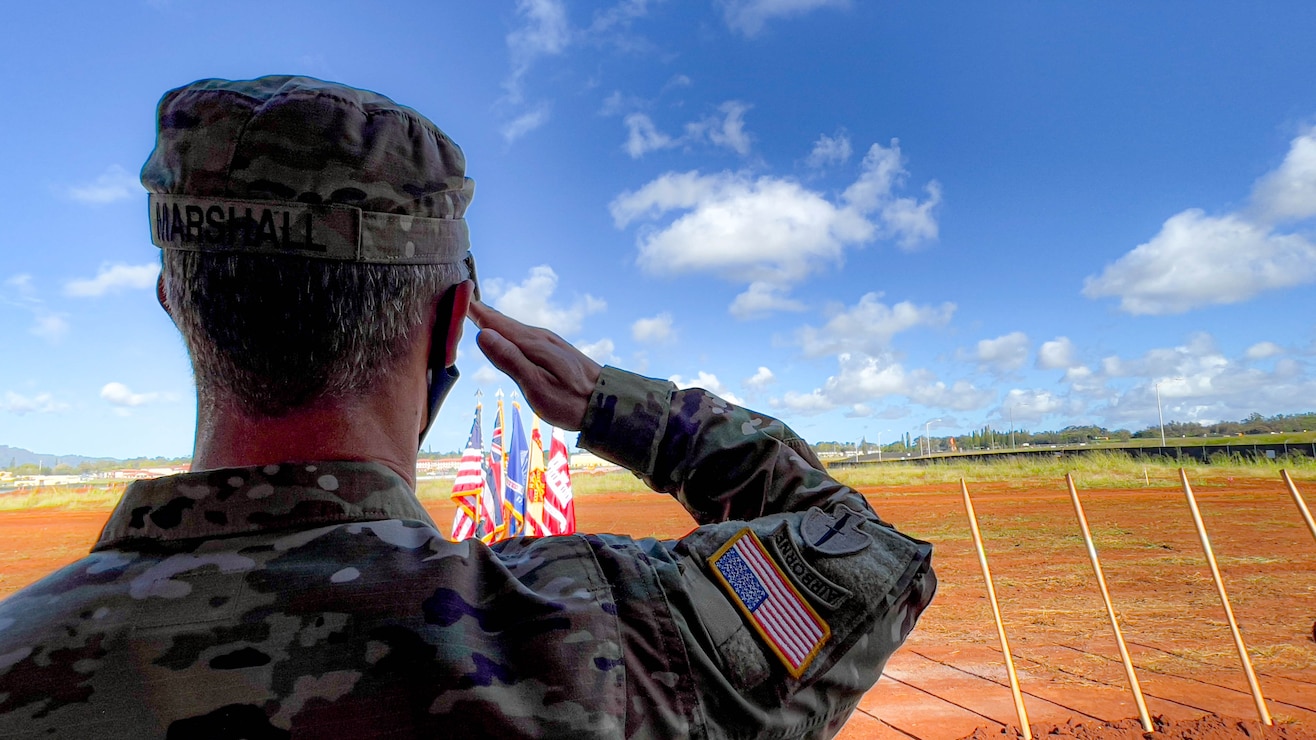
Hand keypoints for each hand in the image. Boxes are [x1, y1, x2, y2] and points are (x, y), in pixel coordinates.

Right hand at [468, 301, 602, 430]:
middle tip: (462, 300)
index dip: (476, 311)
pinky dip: (510, 330)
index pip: (496, 323)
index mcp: (532, 343)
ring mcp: (550, 342)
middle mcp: (540, 337)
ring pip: (516, 328)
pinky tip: (508, 334)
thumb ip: (509, 360)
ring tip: (478, 313)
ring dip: (496, 321)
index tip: (459, 296)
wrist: (607, 403)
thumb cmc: (570, 401)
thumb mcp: (535, 386)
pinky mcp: (556, 350)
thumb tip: (483, 334)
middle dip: (483, 313)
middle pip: (505, 322)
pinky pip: (525, 335)